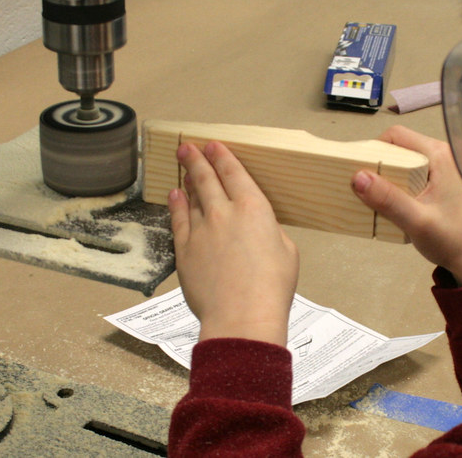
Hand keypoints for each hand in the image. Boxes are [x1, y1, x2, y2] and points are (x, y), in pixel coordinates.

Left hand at [169, 141, 298, 345]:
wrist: (241, 315)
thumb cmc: (270, 288)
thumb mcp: (287, 251)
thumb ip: (269, 232)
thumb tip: (258, 230)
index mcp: (254, 208)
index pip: (234, 173)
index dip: (222, 157)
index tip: (214, 146)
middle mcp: (224, 213)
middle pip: (206, 178)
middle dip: (196, 159)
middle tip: (188, 148)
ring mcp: (201, 230)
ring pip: (191, 197)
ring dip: (187, 180)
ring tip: (184, 169)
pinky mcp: (184, 250)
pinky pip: (178, 220)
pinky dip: (176, 205)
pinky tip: (174, 196)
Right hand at [351, 126, 461, 285]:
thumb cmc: (452, 240)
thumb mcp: (416, 221)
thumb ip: (388, 199)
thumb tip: (357, 177)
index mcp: (439, 155)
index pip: (397, 136)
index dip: (374, 149)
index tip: (360, 171)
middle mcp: (444, 154)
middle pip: (400, 147)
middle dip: (380, 165)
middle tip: (366, 188)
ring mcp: (445, 167)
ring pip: (406, 161)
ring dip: (389, 176)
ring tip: (378, 198)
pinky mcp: (444, 180)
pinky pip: (414, 173)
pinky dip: (400, 184)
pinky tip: (394, 203)